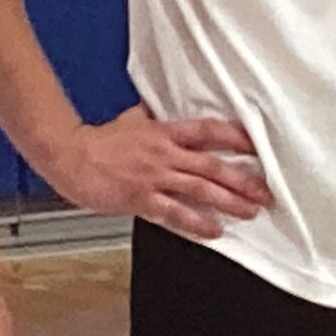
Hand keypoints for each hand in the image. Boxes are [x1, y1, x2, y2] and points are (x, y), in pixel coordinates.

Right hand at [40, 104, 272, 238]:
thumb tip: (158, 105)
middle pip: (213, 166)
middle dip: (243, 180)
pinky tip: (215, 230)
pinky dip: (198, 223)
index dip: (235, 138)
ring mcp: (155, 177)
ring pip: (201, 190)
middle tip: (264, 191)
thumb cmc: (99, 141)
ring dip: (229, 202)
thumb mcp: (130, 119)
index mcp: (163, 132)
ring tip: (250, 211)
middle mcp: (164, 154)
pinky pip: (177, 213)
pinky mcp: (143, 199)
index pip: (208, 131)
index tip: (256, 147)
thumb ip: (150, 117)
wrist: (71, 156)